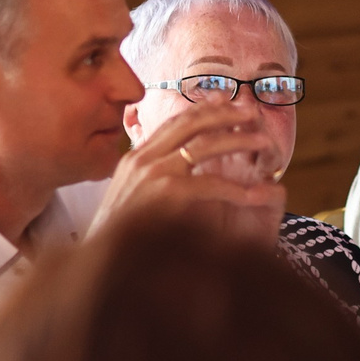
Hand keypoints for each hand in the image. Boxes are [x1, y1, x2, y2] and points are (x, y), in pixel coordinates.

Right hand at [93, 102, 287, 231]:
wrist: (96, 260)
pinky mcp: (165, 194)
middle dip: (224, 113)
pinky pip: (209, 184)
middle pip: (189, 123)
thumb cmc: (117, 236)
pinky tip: (256, 193)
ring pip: (204, 146)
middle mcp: (142, 159)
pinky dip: (236, 189)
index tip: (225, 100)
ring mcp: (152, 173)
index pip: (172, 122)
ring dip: (237, 140)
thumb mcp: (129, 197)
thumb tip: (175, 168)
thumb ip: (149, 179)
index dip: (201, 108)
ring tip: (263, 141)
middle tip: (251, 111)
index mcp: (135, 157)